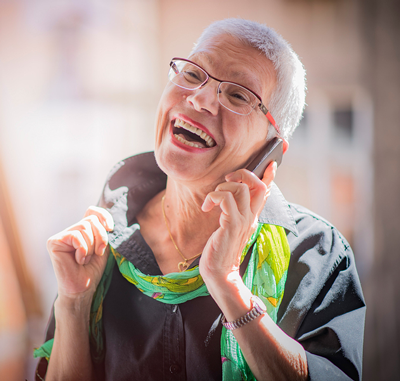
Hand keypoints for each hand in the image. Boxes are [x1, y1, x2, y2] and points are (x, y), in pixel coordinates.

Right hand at [47, 206, 113, 299]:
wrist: (82, 288)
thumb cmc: (92, 269)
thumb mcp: (102, 246)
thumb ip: (102, 231)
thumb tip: (105, 220)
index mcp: (82, 230)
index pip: (92, 211)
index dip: (103, 215)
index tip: (111, 228)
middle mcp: (70, 230)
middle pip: (91, 220)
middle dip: (100, 237)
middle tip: (98, 253)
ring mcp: (61, 236)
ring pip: (84, 227)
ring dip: (91, 247)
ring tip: (85, 259)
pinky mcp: (54, 242)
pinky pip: (76, 236)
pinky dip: (82, 250)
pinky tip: (78, 261)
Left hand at [199, 162, 276, 282]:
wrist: (220, 272)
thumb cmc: (221, 249)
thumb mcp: (230, 228)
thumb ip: (233, 212)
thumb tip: (227, 198)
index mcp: (252, 216)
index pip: (265, 192)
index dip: (269, 176)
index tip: (271, 163)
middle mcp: (251, 217)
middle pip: (256, 185)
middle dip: (242, 173)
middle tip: (227, 178)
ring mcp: (243, 221)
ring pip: (240, 188)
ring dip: (222, 187)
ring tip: (212, 200)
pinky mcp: (232, 225)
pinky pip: (225, 199)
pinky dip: (213, 197)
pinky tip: (207, 207)